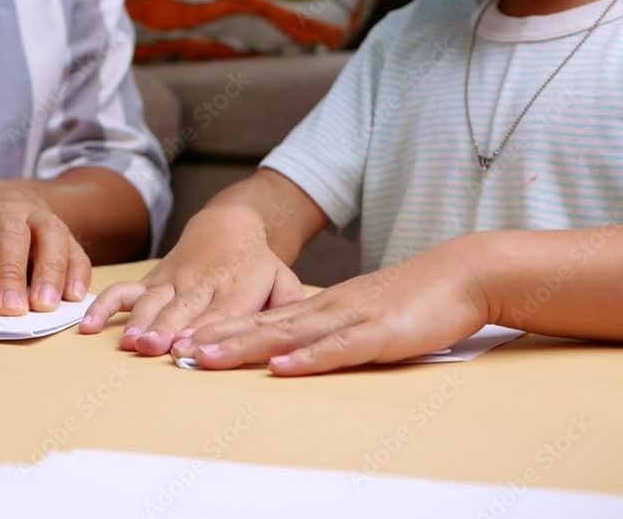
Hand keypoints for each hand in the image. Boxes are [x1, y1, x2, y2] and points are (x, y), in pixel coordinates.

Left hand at [0, 180, 91, 315]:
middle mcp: (3, 212)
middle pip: (9, 235)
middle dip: (10, 273)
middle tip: (10, 310)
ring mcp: (37, 219)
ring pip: (48, 235)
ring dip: (49, 271)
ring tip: (44, 306)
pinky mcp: (64, 231)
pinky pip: (76, 247)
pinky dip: (77, 271)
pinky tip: (74, 296)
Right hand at [81, 205, 304, 355]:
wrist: (229, 226)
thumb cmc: (257, 267)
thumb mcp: (284, 281)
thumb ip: (291, 308)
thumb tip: (300, 334)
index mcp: (238, 287)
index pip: (222, 311)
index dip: (204, 330)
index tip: (188, 349)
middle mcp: (203, 284)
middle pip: (183, 308)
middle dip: (167, 327)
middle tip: (154, 347)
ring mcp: (173, 281)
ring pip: (152, 301)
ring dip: (140, 321)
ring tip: (130, 341)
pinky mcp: (152, 280)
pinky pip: (123, 291)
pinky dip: (105, 307)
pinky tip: (89, 327)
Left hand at [170, 237, 491, 375]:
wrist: (463, 274)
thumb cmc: (413, 299)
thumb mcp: (362, 313)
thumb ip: (330, 328)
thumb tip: (296, 347)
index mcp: (321, 306)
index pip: (261, 320)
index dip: (222, 331)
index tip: (186, 343)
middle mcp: (327, 309)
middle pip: (262, 325)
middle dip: (217, 339)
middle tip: (177, 353)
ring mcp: (351, 318)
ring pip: (288, 334)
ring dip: (244, 346)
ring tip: (206, 357)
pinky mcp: (381, 332)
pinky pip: (339, 347)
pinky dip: (308, 358)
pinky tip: (281, 366)